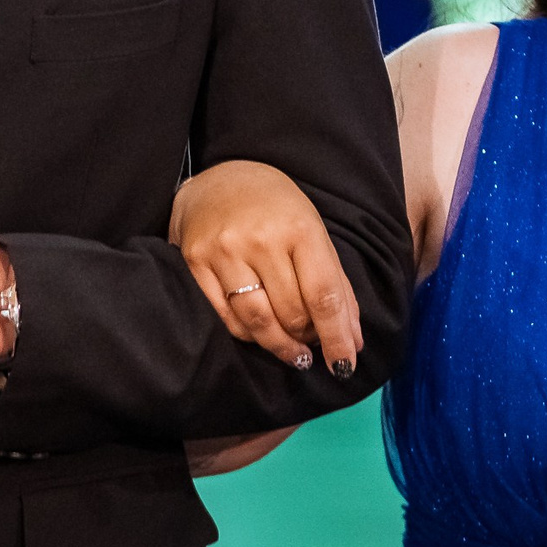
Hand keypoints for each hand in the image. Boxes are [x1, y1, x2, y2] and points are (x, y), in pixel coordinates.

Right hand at [170, 160, 360, 376]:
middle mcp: (260, 240)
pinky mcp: (194, 261)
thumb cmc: (276, 209)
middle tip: (312, 344)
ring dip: (280, 346)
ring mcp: (224, 251)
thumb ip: (335, 284)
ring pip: (257, 321)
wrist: (220, 179)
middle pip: (291, 314)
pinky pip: (225, 318)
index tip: (345, 366)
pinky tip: (260, 333)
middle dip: (307, 339)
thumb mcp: (314, 232)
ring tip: (292, 352)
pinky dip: (248, 335)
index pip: (323, 296)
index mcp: (299, 229)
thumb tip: (352, 339)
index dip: (337, 337)